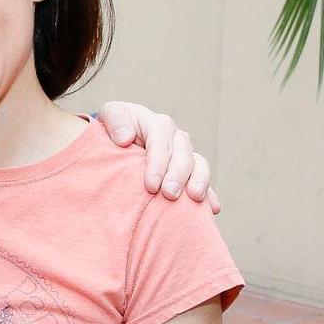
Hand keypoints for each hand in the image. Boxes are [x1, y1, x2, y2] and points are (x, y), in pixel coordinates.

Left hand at [99, 101, 220, 212]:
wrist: (124, 139)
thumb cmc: (116, 128)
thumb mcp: (111, 115)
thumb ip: (115, 120)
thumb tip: (125, 138)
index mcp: (157, 124)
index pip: (161, 139)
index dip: (158, 162)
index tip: (150, 185)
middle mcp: (176, 138)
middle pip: (183, 153)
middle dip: (178, 174)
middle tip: (169, 194)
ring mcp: (185, 155)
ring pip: (199, 165)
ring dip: (199, 181)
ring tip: (194, 198)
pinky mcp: (190, 172)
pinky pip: (203, 181)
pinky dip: (210, 195)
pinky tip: (212, 208)